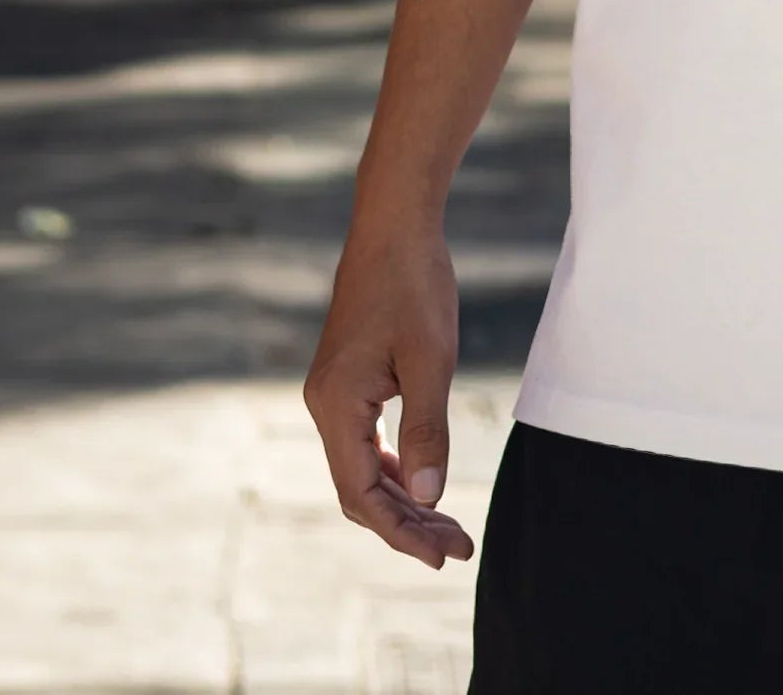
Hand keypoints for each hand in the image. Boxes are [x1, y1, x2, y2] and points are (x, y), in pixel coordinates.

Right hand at [304, 215, 473, 567]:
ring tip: (451, 526)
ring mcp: (333, 394)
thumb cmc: (414, 285)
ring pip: (362, 469)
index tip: (444, 556)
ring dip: (404, 499)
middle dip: (407, 523)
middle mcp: (323, 404)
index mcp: (336, 403)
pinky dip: (394, 469)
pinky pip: (365, 443)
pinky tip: (425, 482)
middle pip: (359, 490)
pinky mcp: (347, 382)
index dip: (401, 532)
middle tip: (459, 546)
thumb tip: (427, 496)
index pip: (361, 493)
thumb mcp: (430, 360)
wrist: (394, 225)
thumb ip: (426, 432)